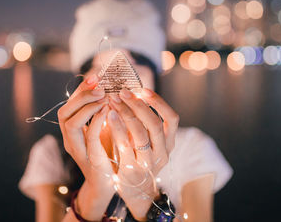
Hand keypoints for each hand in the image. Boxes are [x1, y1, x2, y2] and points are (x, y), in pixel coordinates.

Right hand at [57, 74, 114, 219]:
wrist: (108, 184)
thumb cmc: (107, 154)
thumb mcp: (104, 129)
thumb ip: (102, 112)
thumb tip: (110, 88)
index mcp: (71, 131)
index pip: (68, 105)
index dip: (80, 90)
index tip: (95, 77)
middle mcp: (69, 139)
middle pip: (64, 112)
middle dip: (81, 95)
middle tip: (100, 86)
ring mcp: (77, 150)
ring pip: (70, 123)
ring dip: (86, 106)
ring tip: (104, 97)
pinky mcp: (90, 158)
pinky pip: (88, 137)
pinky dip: (97, 120)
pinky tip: (108, 111)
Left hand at [107, 88, 178, 219]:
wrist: (135, 192)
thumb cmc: (139, 159)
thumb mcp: (149, 143)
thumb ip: (145, 124)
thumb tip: (134, 94)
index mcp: (169, 143)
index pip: (172, 118)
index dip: (159, 102)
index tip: (143, 89)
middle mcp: (162, 153)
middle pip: (154, 124)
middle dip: (137, 105)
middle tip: (122, 92)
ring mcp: (147, 163)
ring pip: (140, 134)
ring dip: (126, 114)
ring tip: (113, 101)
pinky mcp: (131, 170)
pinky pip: (124, 146)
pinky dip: (116, 128)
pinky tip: (108, 117)